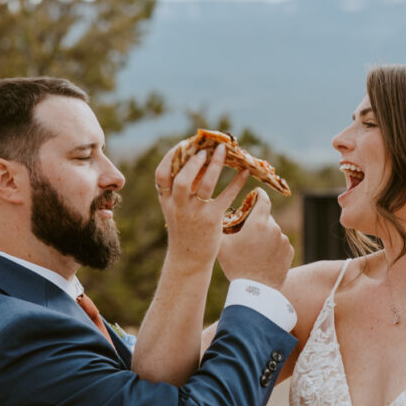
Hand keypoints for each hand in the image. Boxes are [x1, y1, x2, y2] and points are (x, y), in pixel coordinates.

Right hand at [154, 142, 247, 271]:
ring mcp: (195, 213)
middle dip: (194, 161)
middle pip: (182, 178)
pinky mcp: (212, 220)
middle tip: (205, 150)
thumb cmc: (184, 233)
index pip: (161, 175)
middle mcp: (178, 206)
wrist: (188, 260)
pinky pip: (226, 197)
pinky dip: (236, 183)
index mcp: (166, 202)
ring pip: (205, 184)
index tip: (182, 145)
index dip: (170, 158)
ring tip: (222, 152)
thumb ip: (177, 193)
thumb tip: (192, 166)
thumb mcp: (174, 211)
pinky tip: (244, 173)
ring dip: (215, 165)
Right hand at [218, 189, 293, 288]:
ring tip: (254, 250)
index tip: (257, 193)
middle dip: (258, 221)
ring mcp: (283, 241)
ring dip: (265, 236)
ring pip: (273, 232)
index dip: (259, 194)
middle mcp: (274, 229)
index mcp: (258, 223)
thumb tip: (213, 215)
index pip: (263, 200)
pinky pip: (280, 244)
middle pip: (266, 218)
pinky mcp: (289, 252)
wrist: (255, 291)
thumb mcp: (222, 245)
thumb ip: (220, 227)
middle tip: (247, 232)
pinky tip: (263, 257)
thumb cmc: (235, 266)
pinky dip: (273, 247)